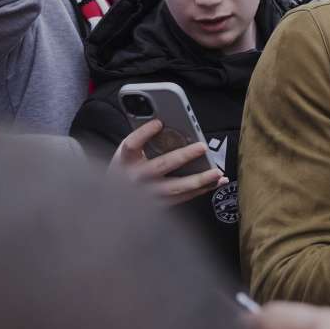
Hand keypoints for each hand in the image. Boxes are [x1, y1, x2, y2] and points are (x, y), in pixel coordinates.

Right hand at [109, 119, 226, 205]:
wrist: (113, 205)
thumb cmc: (125, 173)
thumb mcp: (127, 156)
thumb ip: (143, 141)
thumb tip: (166, 124)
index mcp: (123, 162)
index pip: (130, 145)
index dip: (143, 133)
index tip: (158, 122)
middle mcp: (134, 179)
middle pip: (160, 166)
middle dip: (183, 156)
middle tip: (202, 147)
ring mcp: (146, 195)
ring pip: (175, 188)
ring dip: (199, 180)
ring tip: (217, 172)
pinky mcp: (159, 206)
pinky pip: (183, 198)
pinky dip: (201, 190)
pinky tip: (215, 182)